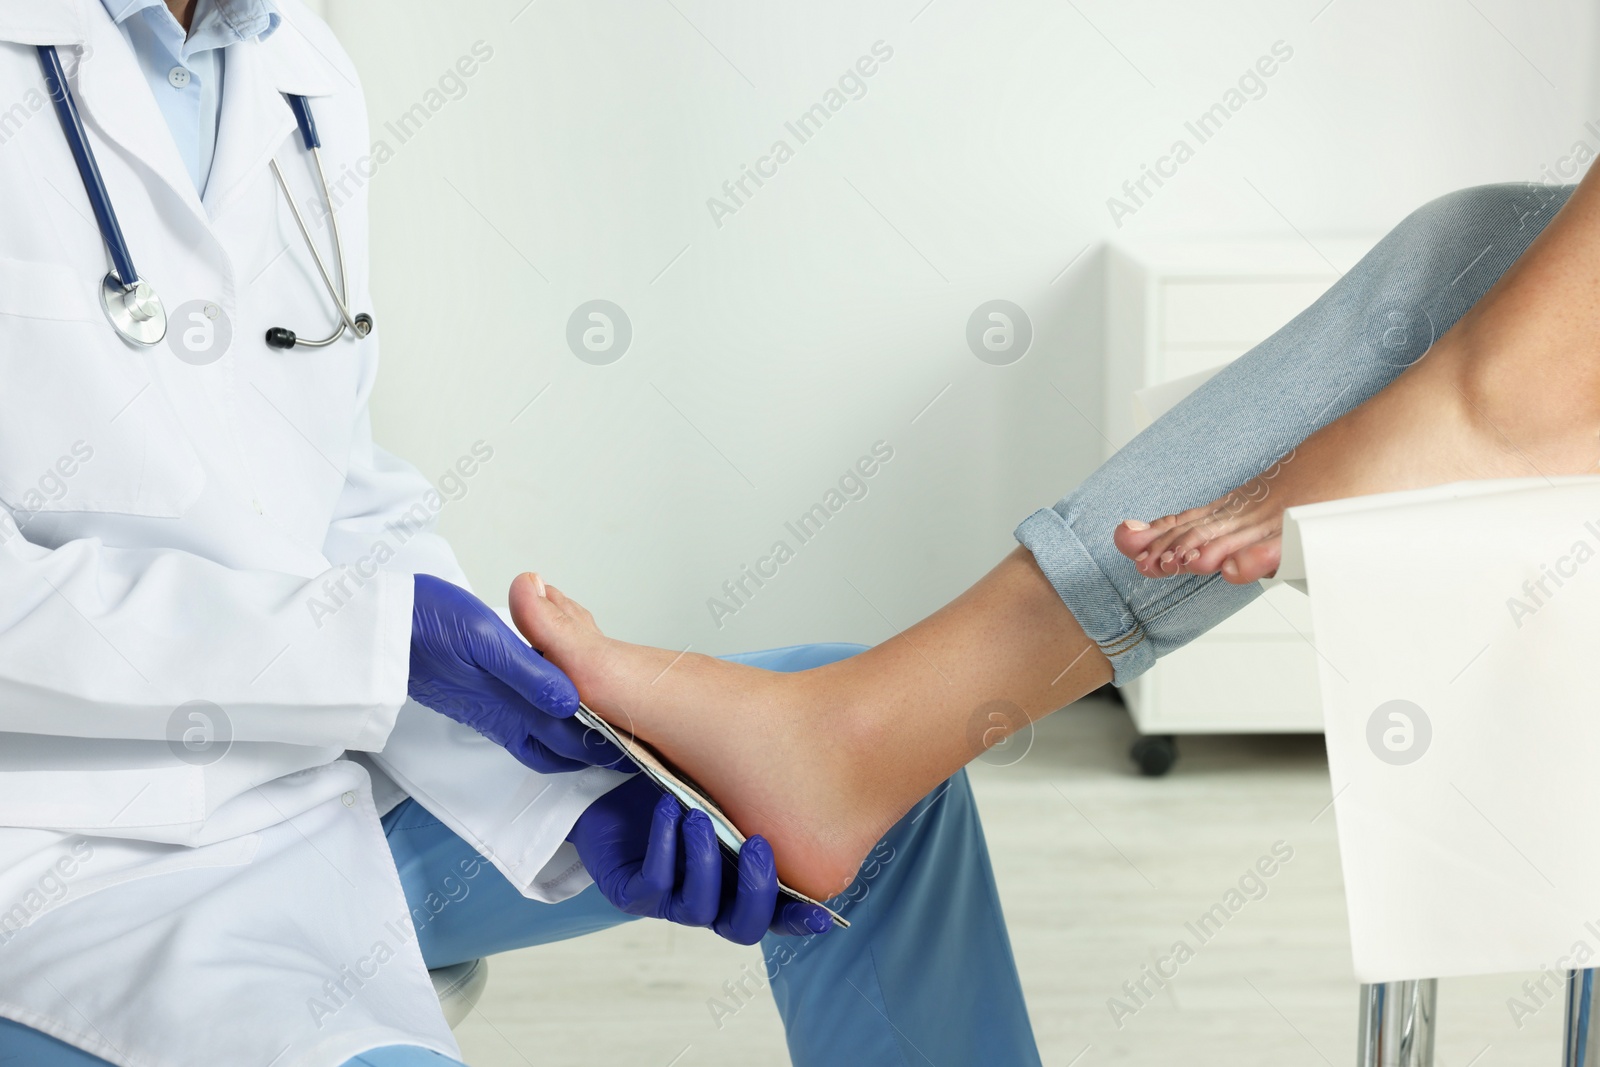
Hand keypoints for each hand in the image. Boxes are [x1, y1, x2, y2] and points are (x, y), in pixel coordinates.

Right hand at [408, 573, 621, 772]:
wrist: (375, 630)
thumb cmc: (427, 625)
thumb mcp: (483, 640)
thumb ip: (529, 674)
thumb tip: (573, 701)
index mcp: (512, 705)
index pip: (571, 738)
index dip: (608, 743)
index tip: (641, 742)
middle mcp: (503, 717)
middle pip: (560, 748)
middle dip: (596, 749)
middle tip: (631, 741)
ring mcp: (488, 712)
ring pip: (540, 739)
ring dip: (571, 737)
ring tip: (601, 725)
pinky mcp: (476, 702)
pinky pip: (521, 725)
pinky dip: (547, 722)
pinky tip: (554, 700)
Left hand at [569, 775, 833, 943]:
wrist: (610, 784)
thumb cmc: (678, 785)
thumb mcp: (723, 790)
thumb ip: (755, 800)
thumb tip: (807, 781)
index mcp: (737, 884)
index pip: (776, 915)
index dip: (799, 919)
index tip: (822, 914)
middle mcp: (709, 901)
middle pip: (743, 928)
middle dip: (756, 891)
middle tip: (757, 845)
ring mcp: (669, 904)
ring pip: (699, 909)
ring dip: (705, 861)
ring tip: (699, 817)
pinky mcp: (631, 895)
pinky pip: (655, 883)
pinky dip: (665, 845)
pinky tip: (668, 810)